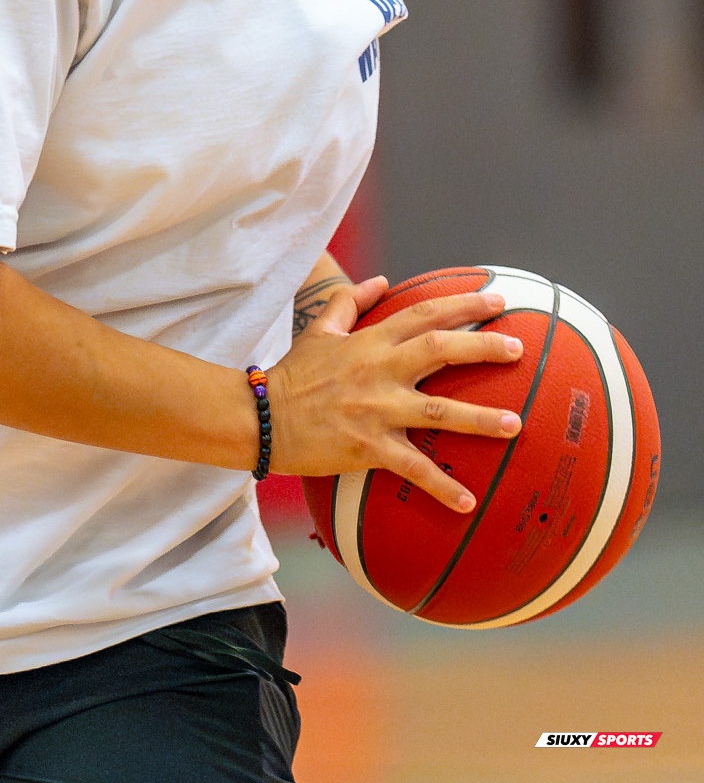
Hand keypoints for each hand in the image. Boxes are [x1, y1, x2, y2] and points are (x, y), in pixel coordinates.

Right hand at [265, 281, 522, 512]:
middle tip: (520, 349)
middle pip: (440, 350)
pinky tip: (467, 502)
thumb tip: (381, 280)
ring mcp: (376, 409)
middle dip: (484, 347)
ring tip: (515, 425)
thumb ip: (349, 302)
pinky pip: (412, 467)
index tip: (497, 301)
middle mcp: (379, 370)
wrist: (261, 417)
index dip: (463, 305)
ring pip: (438, 410)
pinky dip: (441, 485)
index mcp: (371, 341)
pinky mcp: (368, 446)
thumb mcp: (319, 330)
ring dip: (479, 418)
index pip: (424, 313)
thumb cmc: (293, 374)